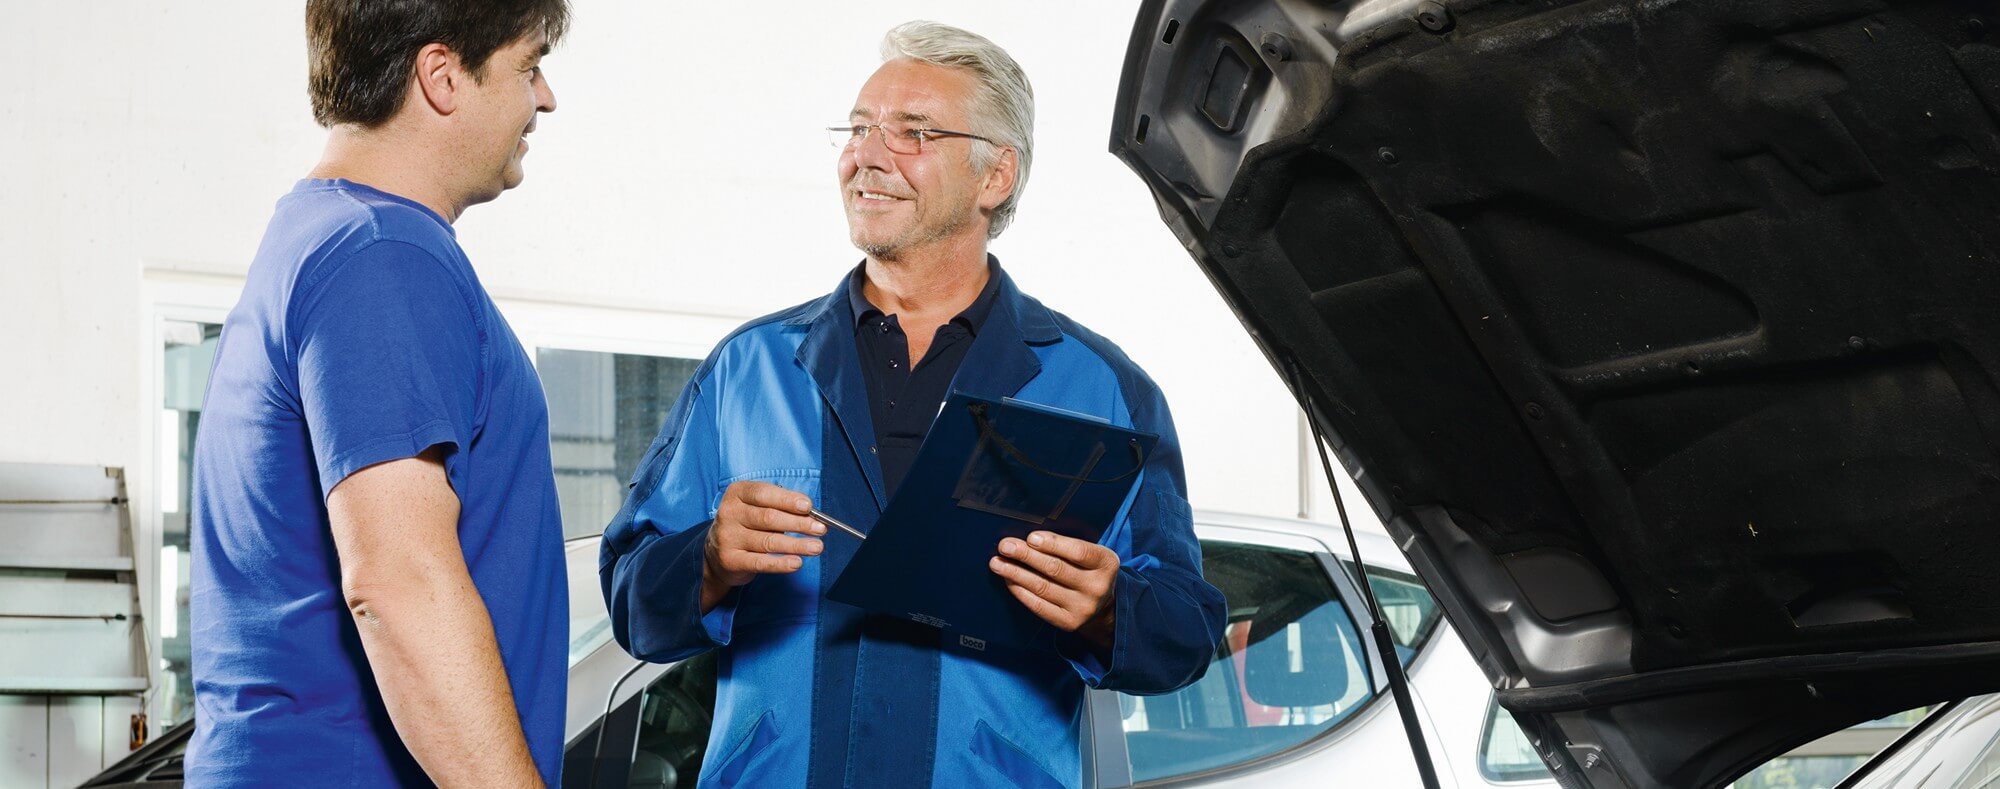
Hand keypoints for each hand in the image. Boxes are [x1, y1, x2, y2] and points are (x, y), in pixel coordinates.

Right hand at [701, 481, 823, 611]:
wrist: (717, 551)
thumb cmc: (748, 524)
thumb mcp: (758, 506)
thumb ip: (781, 505)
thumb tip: (810, 512)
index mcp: (737, 493)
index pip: (763, 493)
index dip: (787, 500)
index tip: (808, 507)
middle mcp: (729, 513)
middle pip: (768, 518)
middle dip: (798, 524)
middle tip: (820, 529)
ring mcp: (727, 538)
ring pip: (768, 541)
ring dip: (796, 545)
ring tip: (816, 547)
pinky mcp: (730, 560)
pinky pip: (760, 562)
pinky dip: (781, 563)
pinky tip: (797, 562)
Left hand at [990, 531, 1119, 656]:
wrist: (1103, 606)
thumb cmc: (1090, 571)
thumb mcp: (1091, 554)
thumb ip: (1067, 545)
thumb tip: (1029, 539)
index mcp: (1106, 563)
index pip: (1078, 552)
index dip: (1052, 544)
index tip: (1030, 538)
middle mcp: (1097, 587)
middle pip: (1056, 569)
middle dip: (1026, 556)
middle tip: (1005, 546)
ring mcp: (1083, 608)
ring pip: (1043, 587)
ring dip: (1016, 573)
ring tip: (998, 563)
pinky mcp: (1068, 622)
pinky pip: (1038, 605)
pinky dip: (1020, 591)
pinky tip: (1009, 580)